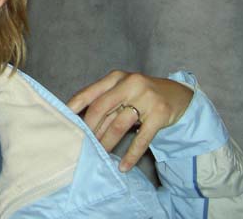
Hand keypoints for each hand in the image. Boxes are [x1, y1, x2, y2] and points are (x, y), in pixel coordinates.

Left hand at [66, 70, 192, 171]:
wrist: (179, 96)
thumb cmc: (141, 95)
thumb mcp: (122, 90)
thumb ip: (104, 101)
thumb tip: (79, 122)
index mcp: (116, 77)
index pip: (90, 92)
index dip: (75, 106)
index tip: (64, 118)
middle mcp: (131, 84)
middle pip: (101, 108)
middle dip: (90, 129)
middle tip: (83, 144)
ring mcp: (147, 98)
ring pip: (119, 125)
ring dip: (107, 143)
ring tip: (99, 154)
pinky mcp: (160, 114)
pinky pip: (142, 138)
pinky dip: (131, 155)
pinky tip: (123, 166)